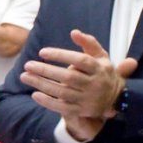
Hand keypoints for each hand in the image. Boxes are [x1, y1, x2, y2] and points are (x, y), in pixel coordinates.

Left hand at [21, 29, 137, 141]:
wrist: (117, 98)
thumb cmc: (103, 73)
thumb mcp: (101, 56)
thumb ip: (89, 43)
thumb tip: (73, 32)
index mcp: (99, 69)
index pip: (80, 60)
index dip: (61, 55)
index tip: (42, 52)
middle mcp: (95, 84)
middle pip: (69, 77)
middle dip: (46, 70)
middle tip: (28, 65)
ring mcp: (89, 99)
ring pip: (63, 92)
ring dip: (42, 84)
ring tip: (25, 76)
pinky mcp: (83, 110)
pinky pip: (64, 108)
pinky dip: (48, 102)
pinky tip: (35, 94)